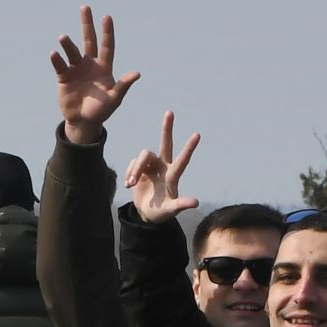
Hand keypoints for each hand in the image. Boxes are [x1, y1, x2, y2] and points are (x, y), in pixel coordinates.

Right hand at [49, 6, 139, 146]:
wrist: (83, 121)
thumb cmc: (102, 110)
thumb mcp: (115, 98)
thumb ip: (124, 85)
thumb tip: (137, 73)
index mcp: (103, 67)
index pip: (106, 46)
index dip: (107, 32)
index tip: (107, 16)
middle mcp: (89, 64)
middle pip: (89, 40)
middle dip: (87, 24)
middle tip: (85, 7)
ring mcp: (76, 69)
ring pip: (72, 52)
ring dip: (68, 44)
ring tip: (63, 37)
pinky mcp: (64, 77)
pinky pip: (60, 65)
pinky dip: (57, 59)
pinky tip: (54, 54)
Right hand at [121, 110, 200, 228]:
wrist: (146, 214)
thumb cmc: (161, 213)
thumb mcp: (171, 211)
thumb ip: (181, 205)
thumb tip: (196, 203)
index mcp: (173, 175)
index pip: (182, 160)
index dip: (189, 148)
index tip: (197, 135)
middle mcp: (163, 167)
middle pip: (165, 143)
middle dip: (167, 128)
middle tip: (170, 112)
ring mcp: (151, 166)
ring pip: (143, 155)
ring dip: (135, 169)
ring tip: (130, 185)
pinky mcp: (139, 168)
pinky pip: (133, 163)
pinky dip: (129, 173)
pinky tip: (129, 185)